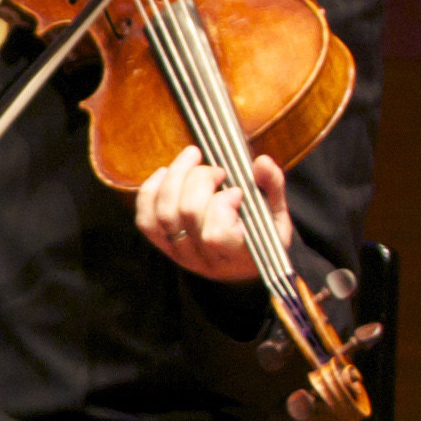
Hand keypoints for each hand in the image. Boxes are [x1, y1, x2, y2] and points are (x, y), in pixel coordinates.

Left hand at [136, 145, 291, 282]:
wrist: (242, 261)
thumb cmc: (262, 234)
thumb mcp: (276, 214)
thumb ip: (272, 187)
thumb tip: (262, 162)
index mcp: (238, 256)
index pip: (215, 233)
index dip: (221, 204)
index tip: (237, 191)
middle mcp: (205, 260)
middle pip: (187, 213)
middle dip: (200, 180)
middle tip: (217, 171)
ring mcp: (181, 255)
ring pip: (163, 213)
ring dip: (175, 177)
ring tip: (193, 159)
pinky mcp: (163, 247)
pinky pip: (145, 220)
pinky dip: (150, 191)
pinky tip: (166, 173)